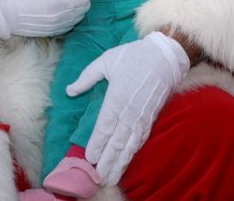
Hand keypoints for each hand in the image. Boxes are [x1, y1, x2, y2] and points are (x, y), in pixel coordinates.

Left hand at [66, 31, 188, 184]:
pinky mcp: (151, 118)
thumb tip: (70, 91)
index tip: (90, 158)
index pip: (104, 128)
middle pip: (117, 142)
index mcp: (116, 98)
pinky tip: (127, 161)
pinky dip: (133, 152)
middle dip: (108, 162)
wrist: (164, 57)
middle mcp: (129, 112)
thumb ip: (87, 77)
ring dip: (120, 162)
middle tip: (98, 178)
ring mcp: (142, 116)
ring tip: (111, 178)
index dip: (97, 145)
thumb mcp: (106, 61)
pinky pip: (140, 139)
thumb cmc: (132, 57)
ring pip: (129, 145)